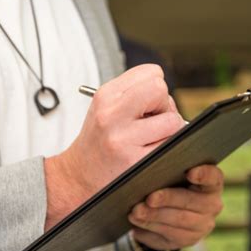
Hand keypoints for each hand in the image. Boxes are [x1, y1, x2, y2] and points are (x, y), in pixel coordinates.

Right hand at [44, 64, 184, 229]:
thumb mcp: (106, 108)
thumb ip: (136, 94)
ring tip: (151, 138)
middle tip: (152, 121)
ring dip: (170, 130)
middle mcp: (111, 114)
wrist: (78, 177)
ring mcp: (123, 139)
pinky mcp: (135, 161)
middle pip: (161, 90)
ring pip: (173, 121)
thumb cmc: (100, 140)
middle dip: (164, 105)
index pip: (152, 73)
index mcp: (105, 95)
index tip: (147, 105)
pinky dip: (168, 147)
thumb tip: (170, 98)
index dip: (155, 89)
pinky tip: (151, 152)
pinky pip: (171, 145)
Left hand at [128, 165, 223, 249]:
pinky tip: (136, 225)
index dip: (203, 175)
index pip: (213, 177)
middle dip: (168, 199)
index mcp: (212, 183)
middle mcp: (212, 205)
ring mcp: (201, 225)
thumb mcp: (170, 169)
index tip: (189, 172)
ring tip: (134, 212)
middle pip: (191, 202)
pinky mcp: (187, 241)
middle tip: (149, 198)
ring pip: (178, 223)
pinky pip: (168, 238)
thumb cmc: (170, 179)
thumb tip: (153, 158)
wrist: (168, 206)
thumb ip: (167, 162)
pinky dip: (150, 231)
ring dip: (154, 217)